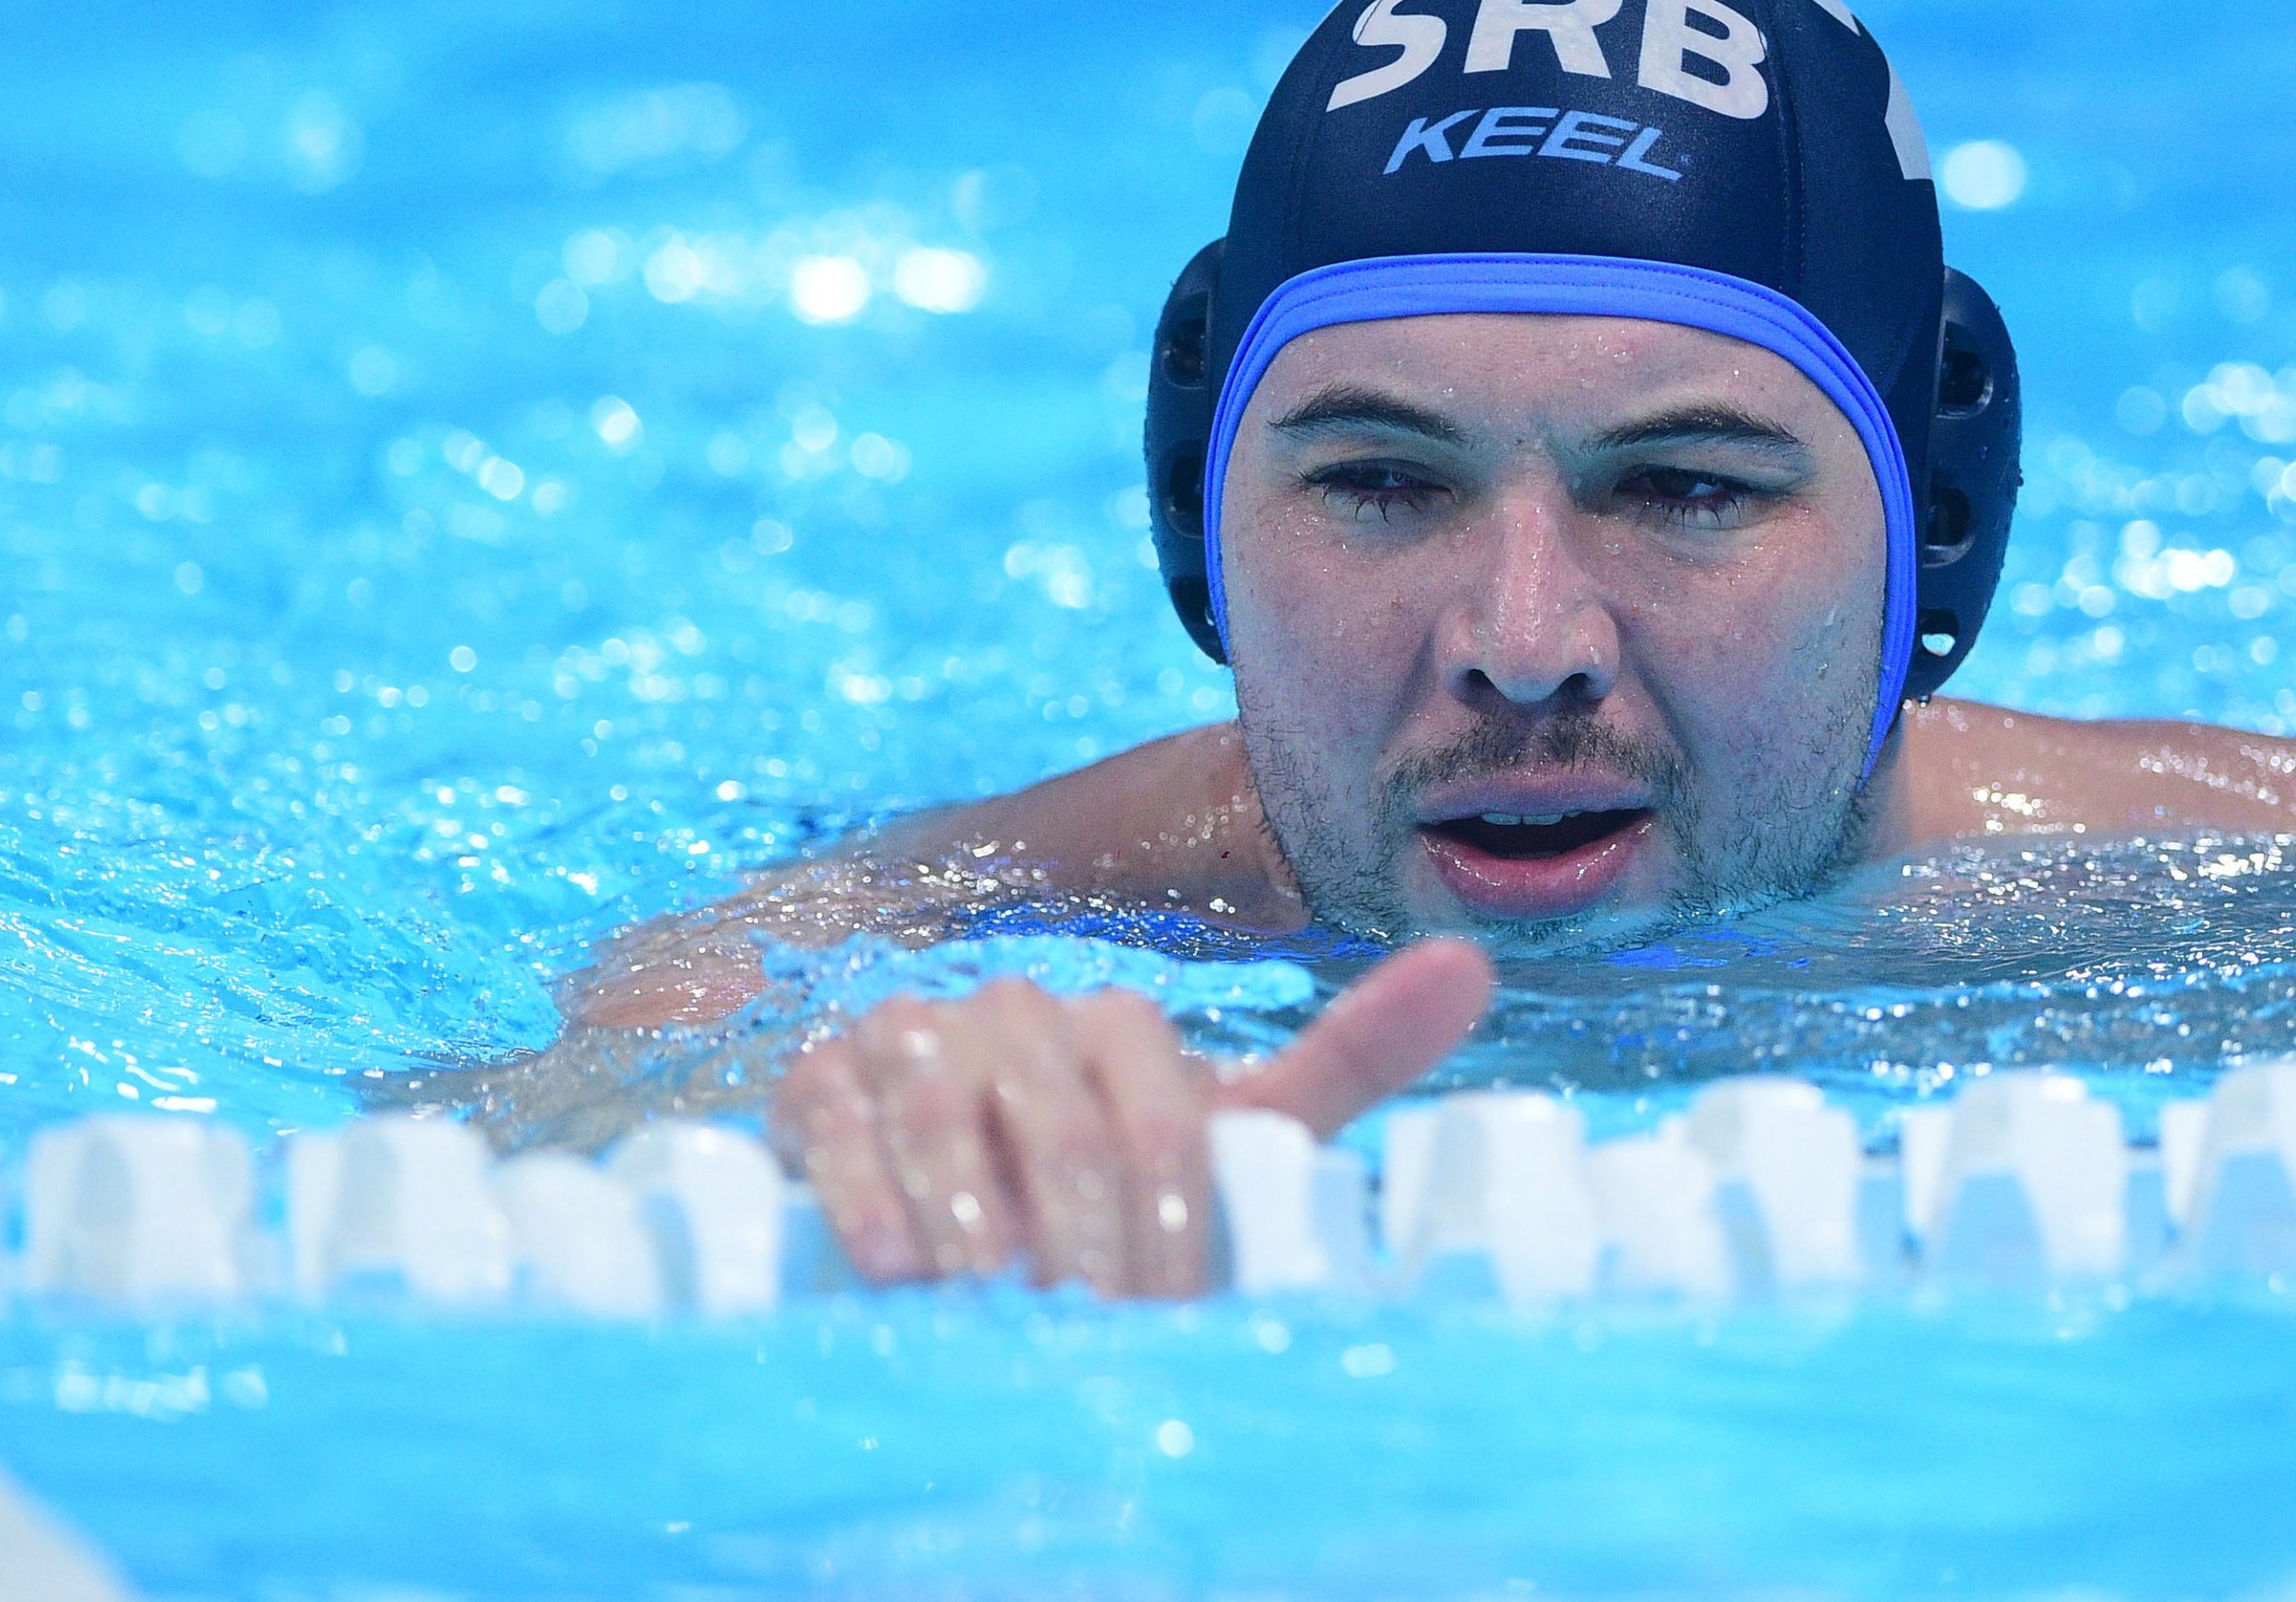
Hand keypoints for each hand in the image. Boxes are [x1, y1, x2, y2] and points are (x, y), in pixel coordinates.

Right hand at [770, 938, 1493, 1298]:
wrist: (942, 1193)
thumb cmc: (1103, 1176)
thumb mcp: (1227, 1130)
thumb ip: (1350, 1052)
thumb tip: (1476, 963)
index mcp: (1119, 1024)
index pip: (1159, 1118)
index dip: (1167, 1226)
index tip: (1165, 1316)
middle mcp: (1016, 1010)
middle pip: (1061, 1124)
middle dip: (1077, 1243)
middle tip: (1080, 1332)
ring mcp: (911, 1035)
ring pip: (950, 1111)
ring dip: (972, 1223)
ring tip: (990, 1309)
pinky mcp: (819, 1077)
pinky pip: (842, 1122)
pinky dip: (870, 1196)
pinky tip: (894, 1271)